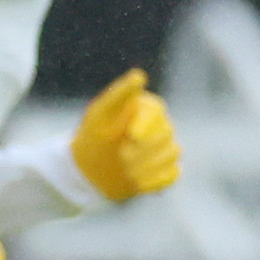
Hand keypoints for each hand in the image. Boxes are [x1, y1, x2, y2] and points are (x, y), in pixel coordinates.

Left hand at [70, 69, 181, 203]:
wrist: (88, 173)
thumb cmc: (92, 139)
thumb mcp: (100, 115)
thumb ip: (119, 95)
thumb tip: (139, 76)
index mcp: (146, 108)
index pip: (156, 111)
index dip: (145, 124)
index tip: (131, 135)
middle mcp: (161, 125)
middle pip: (165, 133)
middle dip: (141, 147)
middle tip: (120, 156)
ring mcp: (165, 148)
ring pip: (171, 153)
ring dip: (145, 165)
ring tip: (125, 170)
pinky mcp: (166, 170)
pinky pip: (171, 175)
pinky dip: (155, 181)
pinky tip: (136, 183)